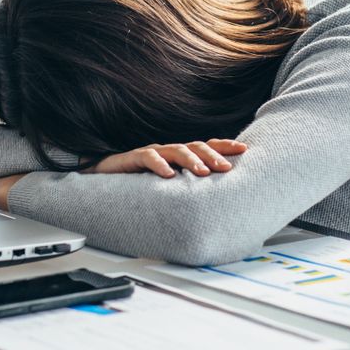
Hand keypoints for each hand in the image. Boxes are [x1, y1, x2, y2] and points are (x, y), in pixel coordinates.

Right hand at [84, 139, 247, 178]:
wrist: (105, 178)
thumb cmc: (141, 183)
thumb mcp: (171, 187)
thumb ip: (190, 189)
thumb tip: (219, 203)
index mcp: (181, 156)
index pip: (207, 146)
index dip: (224, 146)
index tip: (244, 149)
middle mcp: (169, 151)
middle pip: (195, 146)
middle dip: (212, 155)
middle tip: (226, 168)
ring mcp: (152, 152)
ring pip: (175, 150)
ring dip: (190, 160)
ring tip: (202, 172)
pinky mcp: (133, 157)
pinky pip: (148, 157)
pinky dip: (158, 164)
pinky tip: (168, 174)